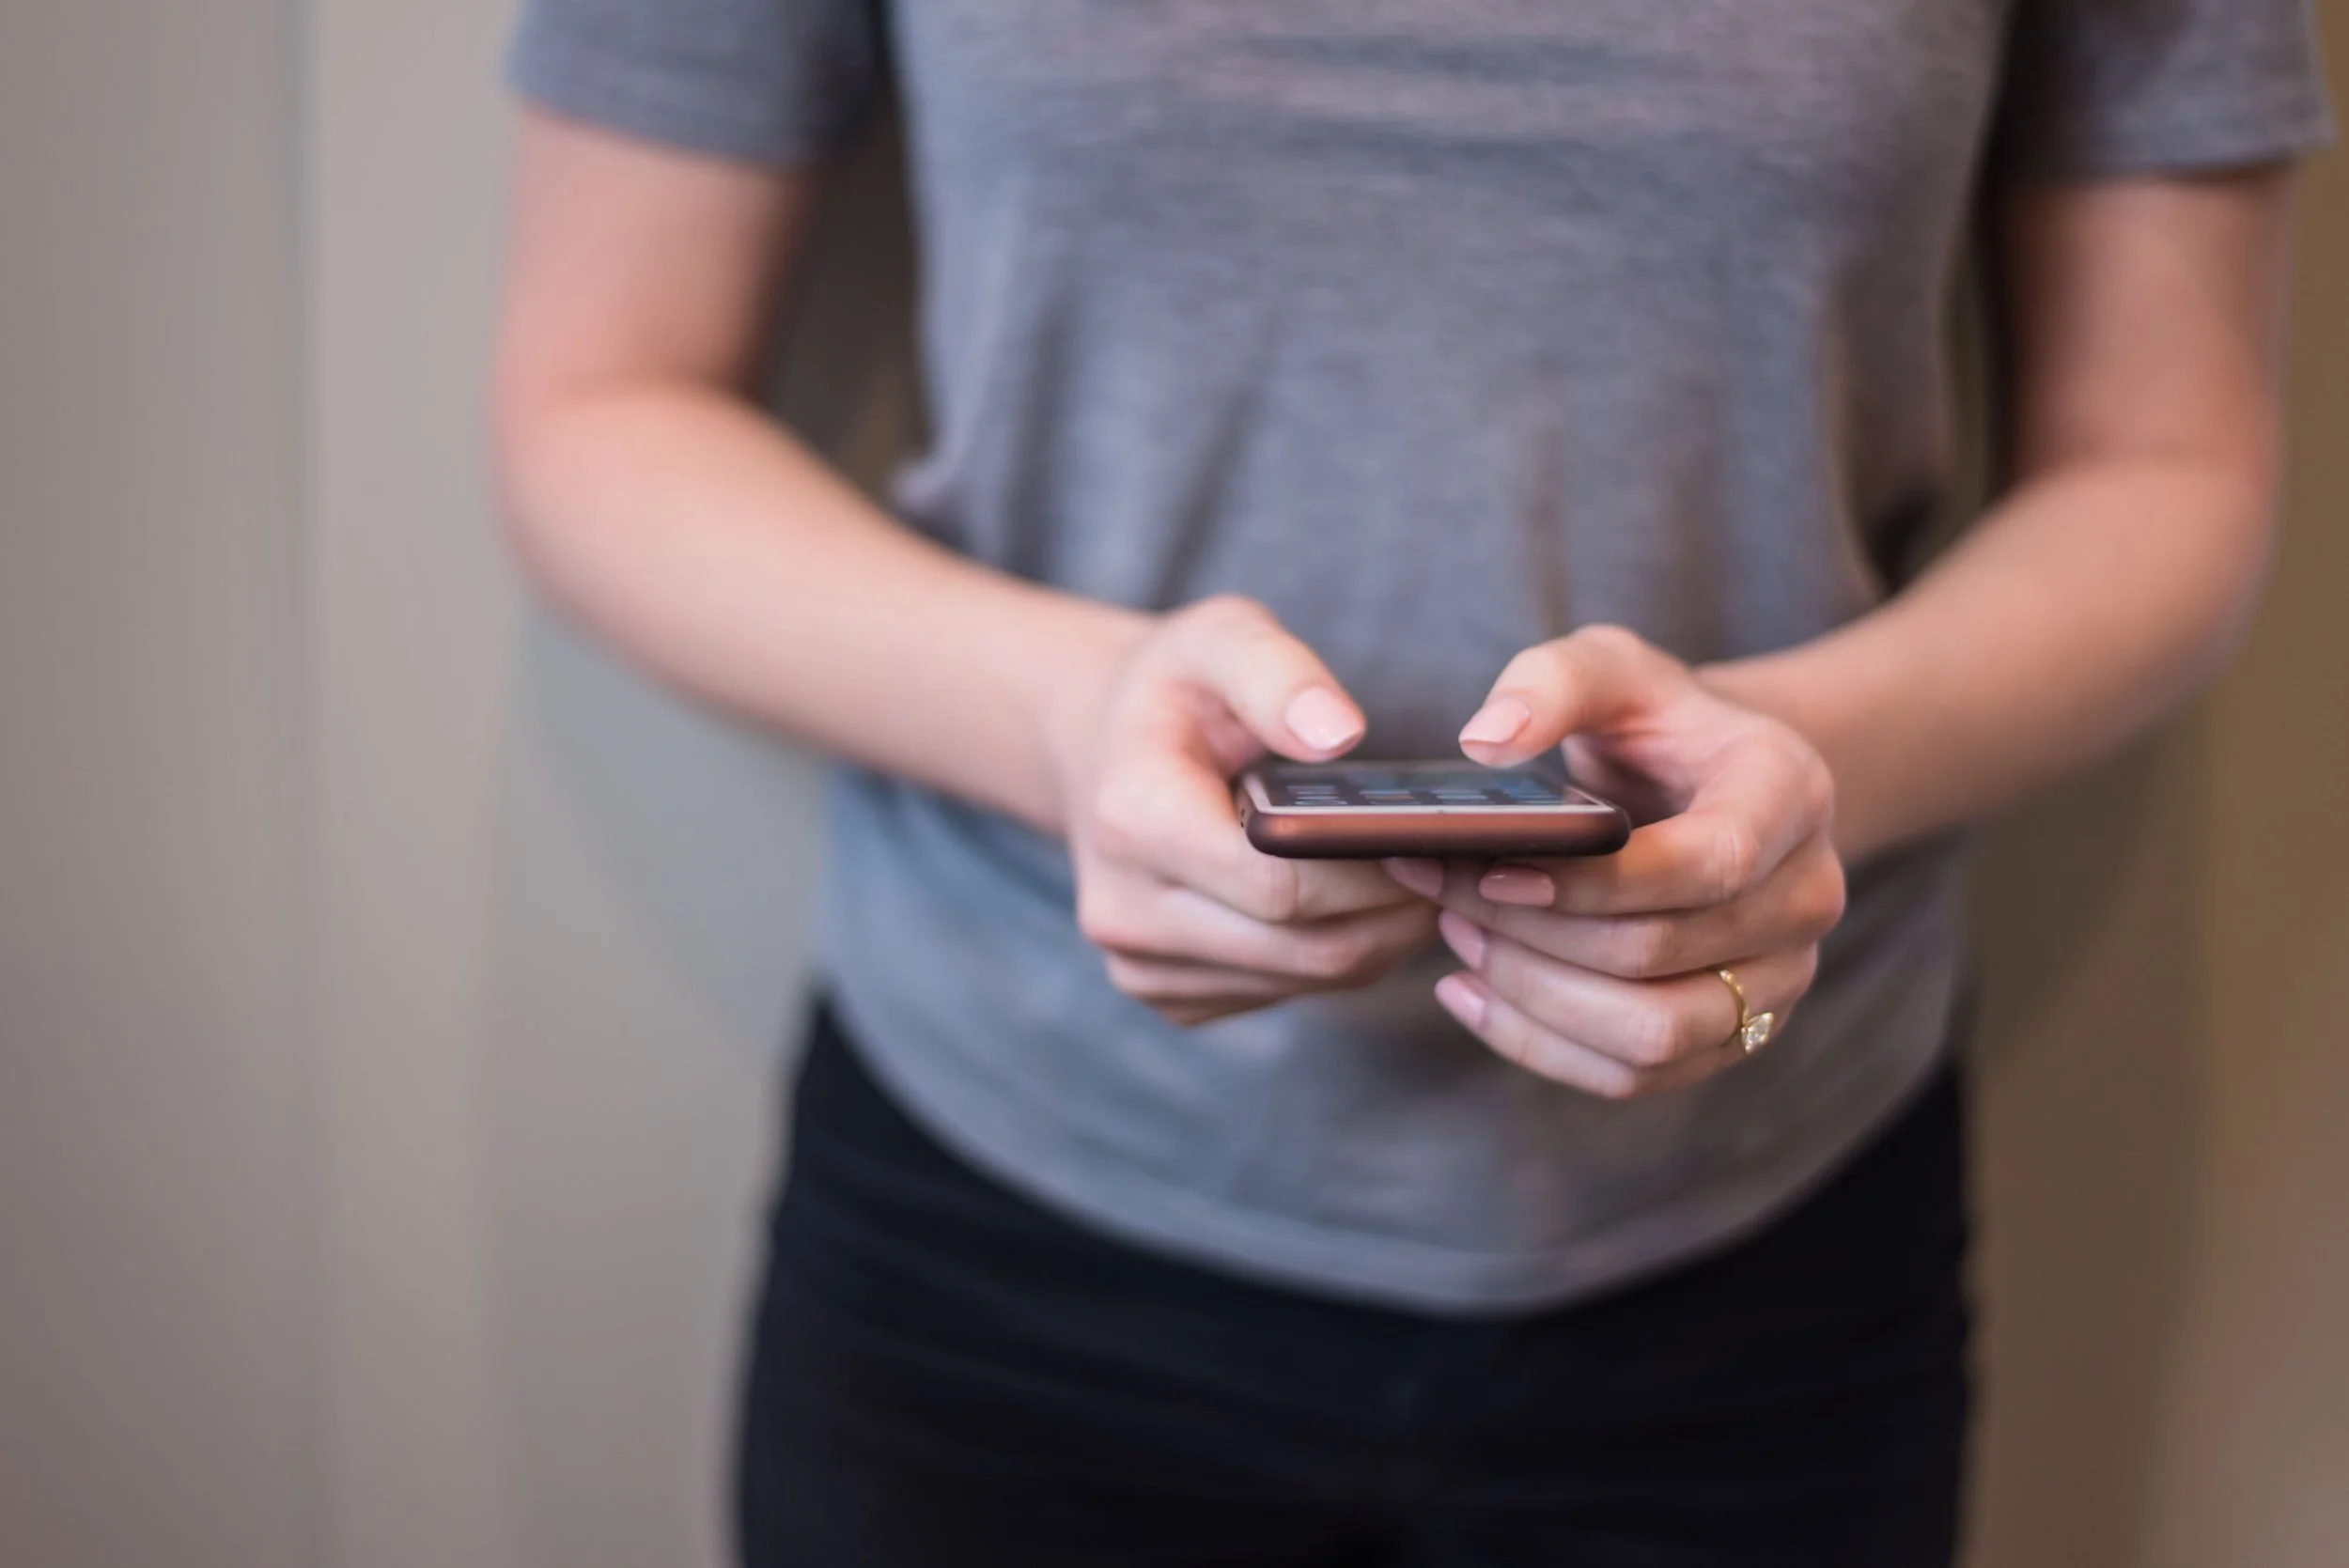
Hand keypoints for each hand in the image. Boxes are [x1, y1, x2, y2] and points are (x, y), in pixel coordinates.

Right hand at [1047, 596, 1440, 1025]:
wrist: (1097, 748)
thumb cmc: (1174, 688)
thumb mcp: (1219, 639)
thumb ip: (1277, 674)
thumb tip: (1340, 733)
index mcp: (1133, 821)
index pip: (1280, 884)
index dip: (1372, 870)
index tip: (1434, 834)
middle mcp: (1125, 912)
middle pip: (1305, 947)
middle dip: (1395, 910)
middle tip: (1454, 861)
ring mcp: (1141, 966)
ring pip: (1307, 979)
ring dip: (1379, 938)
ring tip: (1416, 874)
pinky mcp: (1169, 994)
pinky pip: (1285, 994)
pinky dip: (1338, 957)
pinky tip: (1356, 902)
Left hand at [1388, 626, 1844, 1097]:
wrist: (1708, 784)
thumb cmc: (1653, 724)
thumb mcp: (1610, 667)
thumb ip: (1552, 682)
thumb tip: (1485, 741)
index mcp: (1789, 794)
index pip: (1706, 865)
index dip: (1591, 883)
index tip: (1490, 869)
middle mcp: (1807, 896)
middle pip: (1659, 953)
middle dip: (1531, 934)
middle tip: (1442, 893)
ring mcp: (1782, 978)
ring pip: (1651, 1036)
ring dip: (1533, 998)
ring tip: (1460, 940)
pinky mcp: (1739, 1032)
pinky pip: (1637, 1075)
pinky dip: (1541, 1046)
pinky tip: (1472, 994)